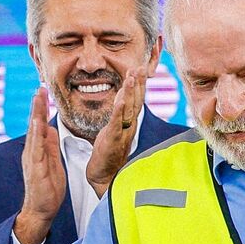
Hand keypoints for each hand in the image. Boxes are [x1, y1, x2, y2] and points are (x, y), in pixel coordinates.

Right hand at [14, 88, 67, 243]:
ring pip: (34, 132)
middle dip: (37, 105)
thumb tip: (50, 129)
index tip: (44, 91)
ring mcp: (32, 159)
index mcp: (37, 150)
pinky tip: (39, 123)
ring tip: (38, 98)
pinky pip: (36, 148)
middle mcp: (32, 151)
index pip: (39, 124)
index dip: (41, 108)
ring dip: (36, 114)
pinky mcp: (35, 168)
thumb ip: (50, 146)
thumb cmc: (47, 189)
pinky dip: (37, 134)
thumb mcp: (53, 162)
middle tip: (40, 87)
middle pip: (34, 124)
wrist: (41, 210)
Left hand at [85, 65, 148, 195]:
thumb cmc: (108, 153)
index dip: (139, 84)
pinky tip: (120, 99)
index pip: (136, 100)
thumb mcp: (115, 129)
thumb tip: (123, 96)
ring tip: (131, 76)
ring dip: (130, 92)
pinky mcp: (112, 140)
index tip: (140, 67)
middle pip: (136, 101)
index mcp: (129, 123)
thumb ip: (121, 113)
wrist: (104, 176)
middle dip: (138, 83)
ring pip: (128, 109)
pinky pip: (117, 123)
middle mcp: (129, 126)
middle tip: (140, 66)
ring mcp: (122, 132)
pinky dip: (119, 110)